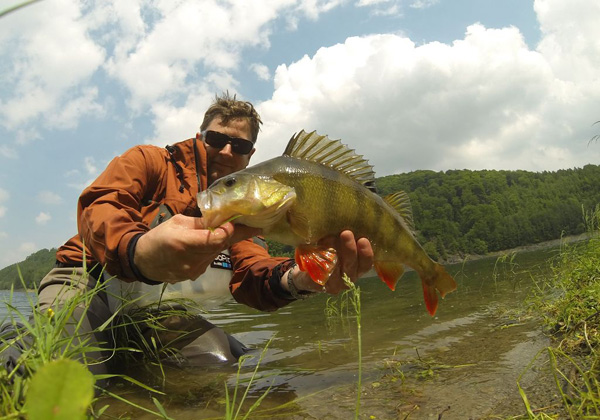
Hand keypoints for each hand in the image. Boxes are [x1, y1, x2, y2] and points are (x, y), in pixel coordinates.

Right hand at [134, 214, 260, 282]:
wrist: (143, 262)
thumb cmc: (159, 237)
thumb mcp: (177, 223)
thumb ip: (200, 223)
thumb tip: (221, 217)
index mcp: (184, 243)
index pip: (215, 240)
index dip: (228, 231)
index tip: (237, 223)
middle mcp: (191, 260)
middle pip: (220, 246)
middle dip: (236, 235)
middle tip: (255, 225)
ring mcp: (194, 270)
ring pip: (216, 253)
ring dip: (223, 242)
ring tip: (229, 230)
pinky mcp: (195, 275)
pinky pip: (209, 259)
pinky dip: (212, 250)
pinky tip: (208, 244)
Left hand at [289, 230, 373, 294]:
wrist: (309, 275)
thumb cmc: (330, 255)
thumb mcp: (341, 247)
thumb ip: (344, 239)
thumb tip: (346, 220)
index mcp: (358, 269)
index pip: (366, 263)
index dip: (365, 252)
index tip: (363, 239)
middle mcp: (349, 278)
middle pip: (351, 265)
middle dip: (349, 249)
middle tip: (346, 233)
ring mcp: (335, 284)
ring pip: (335, 269)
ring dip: (332, 252)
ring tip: (328, 238)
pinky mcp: (321, 285)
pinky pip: (320, 272)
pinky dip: (318, 259)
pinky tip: (316, 248)